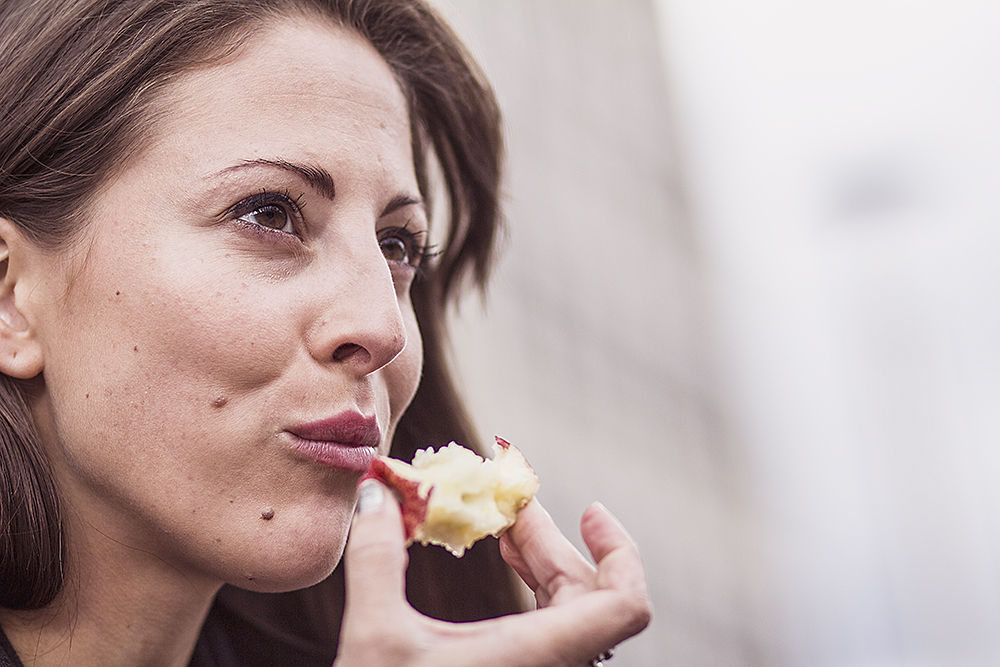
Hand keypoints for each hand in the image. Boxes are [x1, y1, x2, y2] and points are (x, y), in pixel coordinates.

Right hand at [334, 480, 651, 666]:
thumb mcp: (375, 637)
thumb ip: (377, 557)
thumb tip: (375, 492)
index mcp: (537, 657)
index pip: (625, 606)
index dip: (621, 552)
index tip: (590, 512)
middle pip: (591, 595)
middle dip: (554, 542)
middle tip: (516, 506)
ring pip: (573, 614)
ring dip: (545, 564)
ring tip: (508, 529)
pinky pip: (553, 632)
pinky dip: (538, 593)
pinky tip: (510, 567)